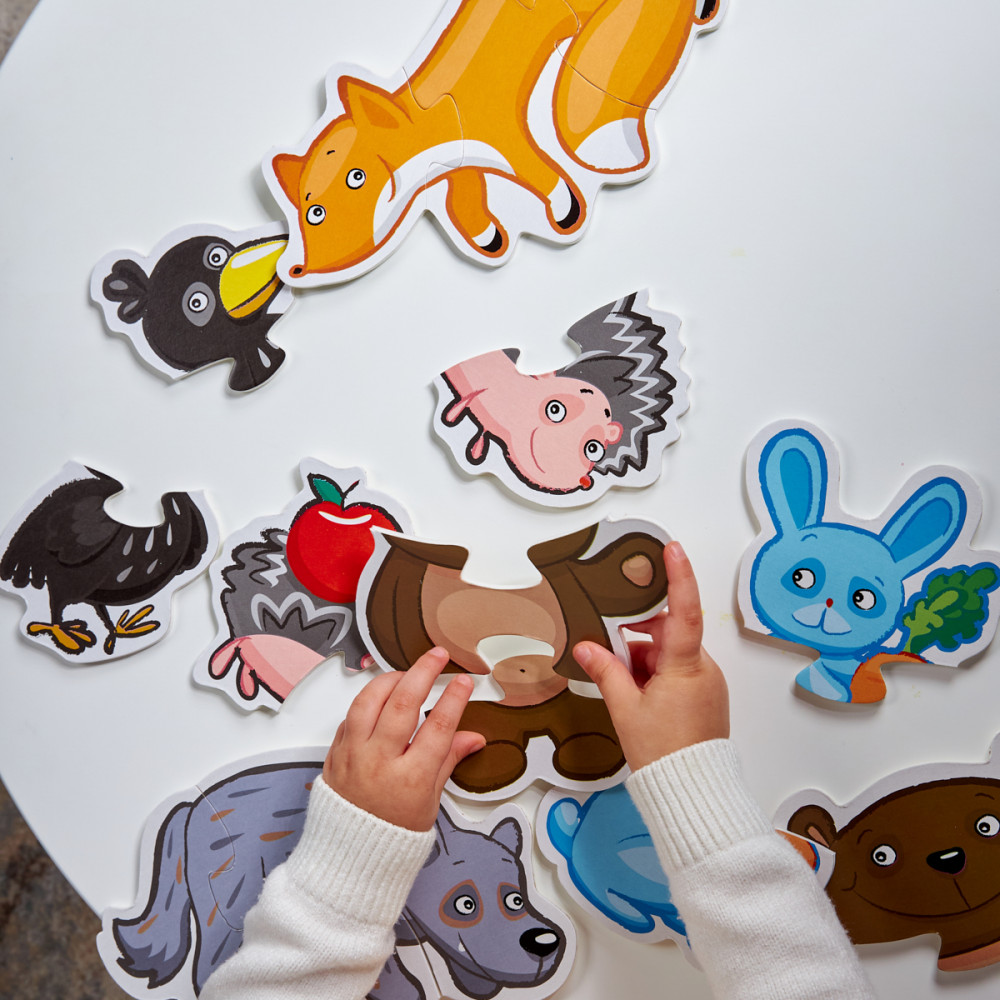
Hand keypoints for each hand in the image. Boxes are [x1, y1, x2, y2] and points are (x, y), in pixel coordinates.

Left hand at [323, 648, 485, 830]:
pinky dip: (367, 701)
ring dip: (390, 679)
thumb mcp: (430, 801)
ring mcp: (353, 756)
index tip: (463, 682)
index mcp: (410, 780)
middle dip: (423, 673)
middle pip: (402, 704)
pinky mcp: (334, 753)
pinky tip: (381, 696)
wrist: (348, 857)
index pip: (437, 728)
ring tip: (407, 672)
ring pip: (369, 702)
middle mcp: (379, 763)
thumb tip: (473, 737)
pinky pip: (350, 716)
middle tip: (438, 656)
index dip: (453, 700)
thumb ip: (449, 760)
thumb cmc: (391, 835)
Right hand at [573, 541, 728, 770]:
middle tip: (609, 653)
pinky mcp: (705, 696)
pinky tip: (635, 696)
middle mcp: (703, 669)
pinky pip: (677, 672)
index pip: (685, 611)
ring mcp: (707, 683)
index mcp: (686, 667)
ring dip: (643, 662)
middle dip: (637, 640)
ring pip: (669, 655)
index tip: (672, 548)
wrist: (693, 793)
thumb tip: (587, 647)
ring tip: (624, 690)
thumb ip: (606, 672)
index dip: (679, 577)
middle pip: (667, 635)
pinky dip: (654, 675)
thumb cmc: (663, 754)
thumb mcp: (625, 709)